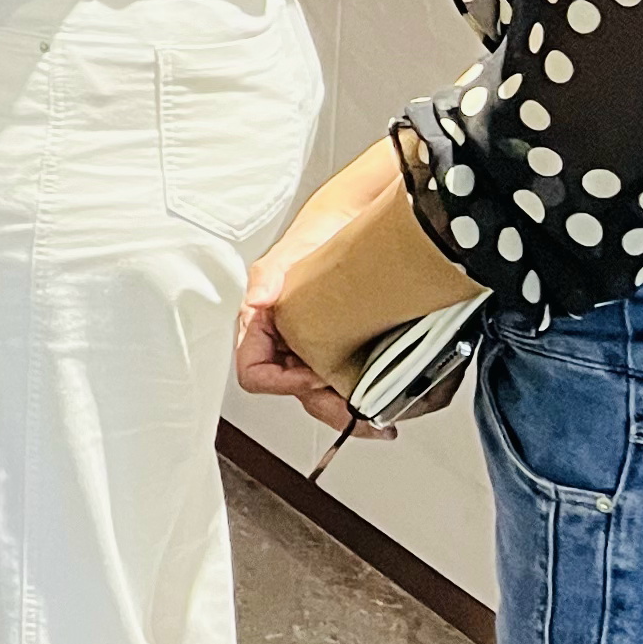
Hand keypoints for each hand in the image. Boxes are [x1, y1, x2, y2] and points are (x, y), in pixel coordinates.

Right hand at [232, 249, 380, 436]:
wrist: (350, 224)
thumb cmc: (313, 238)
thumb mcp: (285, 256)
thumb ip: (264, 278)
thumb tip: (258, 300)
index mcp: (262, 328)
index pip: (256, 373)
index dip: (283, 381)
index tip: (314, 373)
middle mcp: (287, 346)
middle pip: (297, 395)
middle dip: (328, 409)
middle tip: (359, 413)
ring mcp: (315, 351)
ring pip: (323, 398)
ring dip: (350, 413)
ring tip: (381, 419)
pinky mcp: (344, 352)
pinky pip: (347, 386)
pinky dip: (366, 400)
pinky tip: (386, 403)